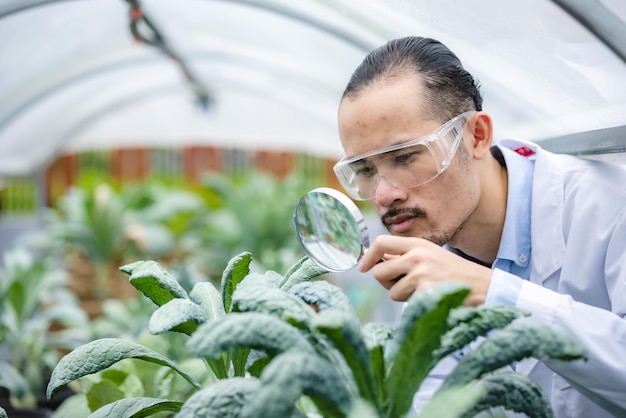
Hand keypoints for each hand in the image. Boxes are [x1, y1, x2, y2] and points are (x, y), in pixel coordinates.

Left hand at [359, 235, 491, 305]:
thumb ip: (405, 257)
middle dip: (387, 282)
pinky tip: (431, 297)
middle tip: (404, 284)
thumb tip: (376, 262)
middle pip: (379, 272)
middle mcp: (417, 256)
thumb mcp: (430, 255)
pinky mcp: (425, 293)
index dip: (368, 256)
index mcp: (417, 244)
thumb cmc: (454, 273)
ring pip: (391, 292)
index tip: (363, 267)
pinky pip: (405, 303)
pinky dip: (415, 304)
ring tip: (425, 289)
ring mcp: (421, 275)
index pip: (381, 242)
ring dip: (403, 296)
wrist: (483, 287)